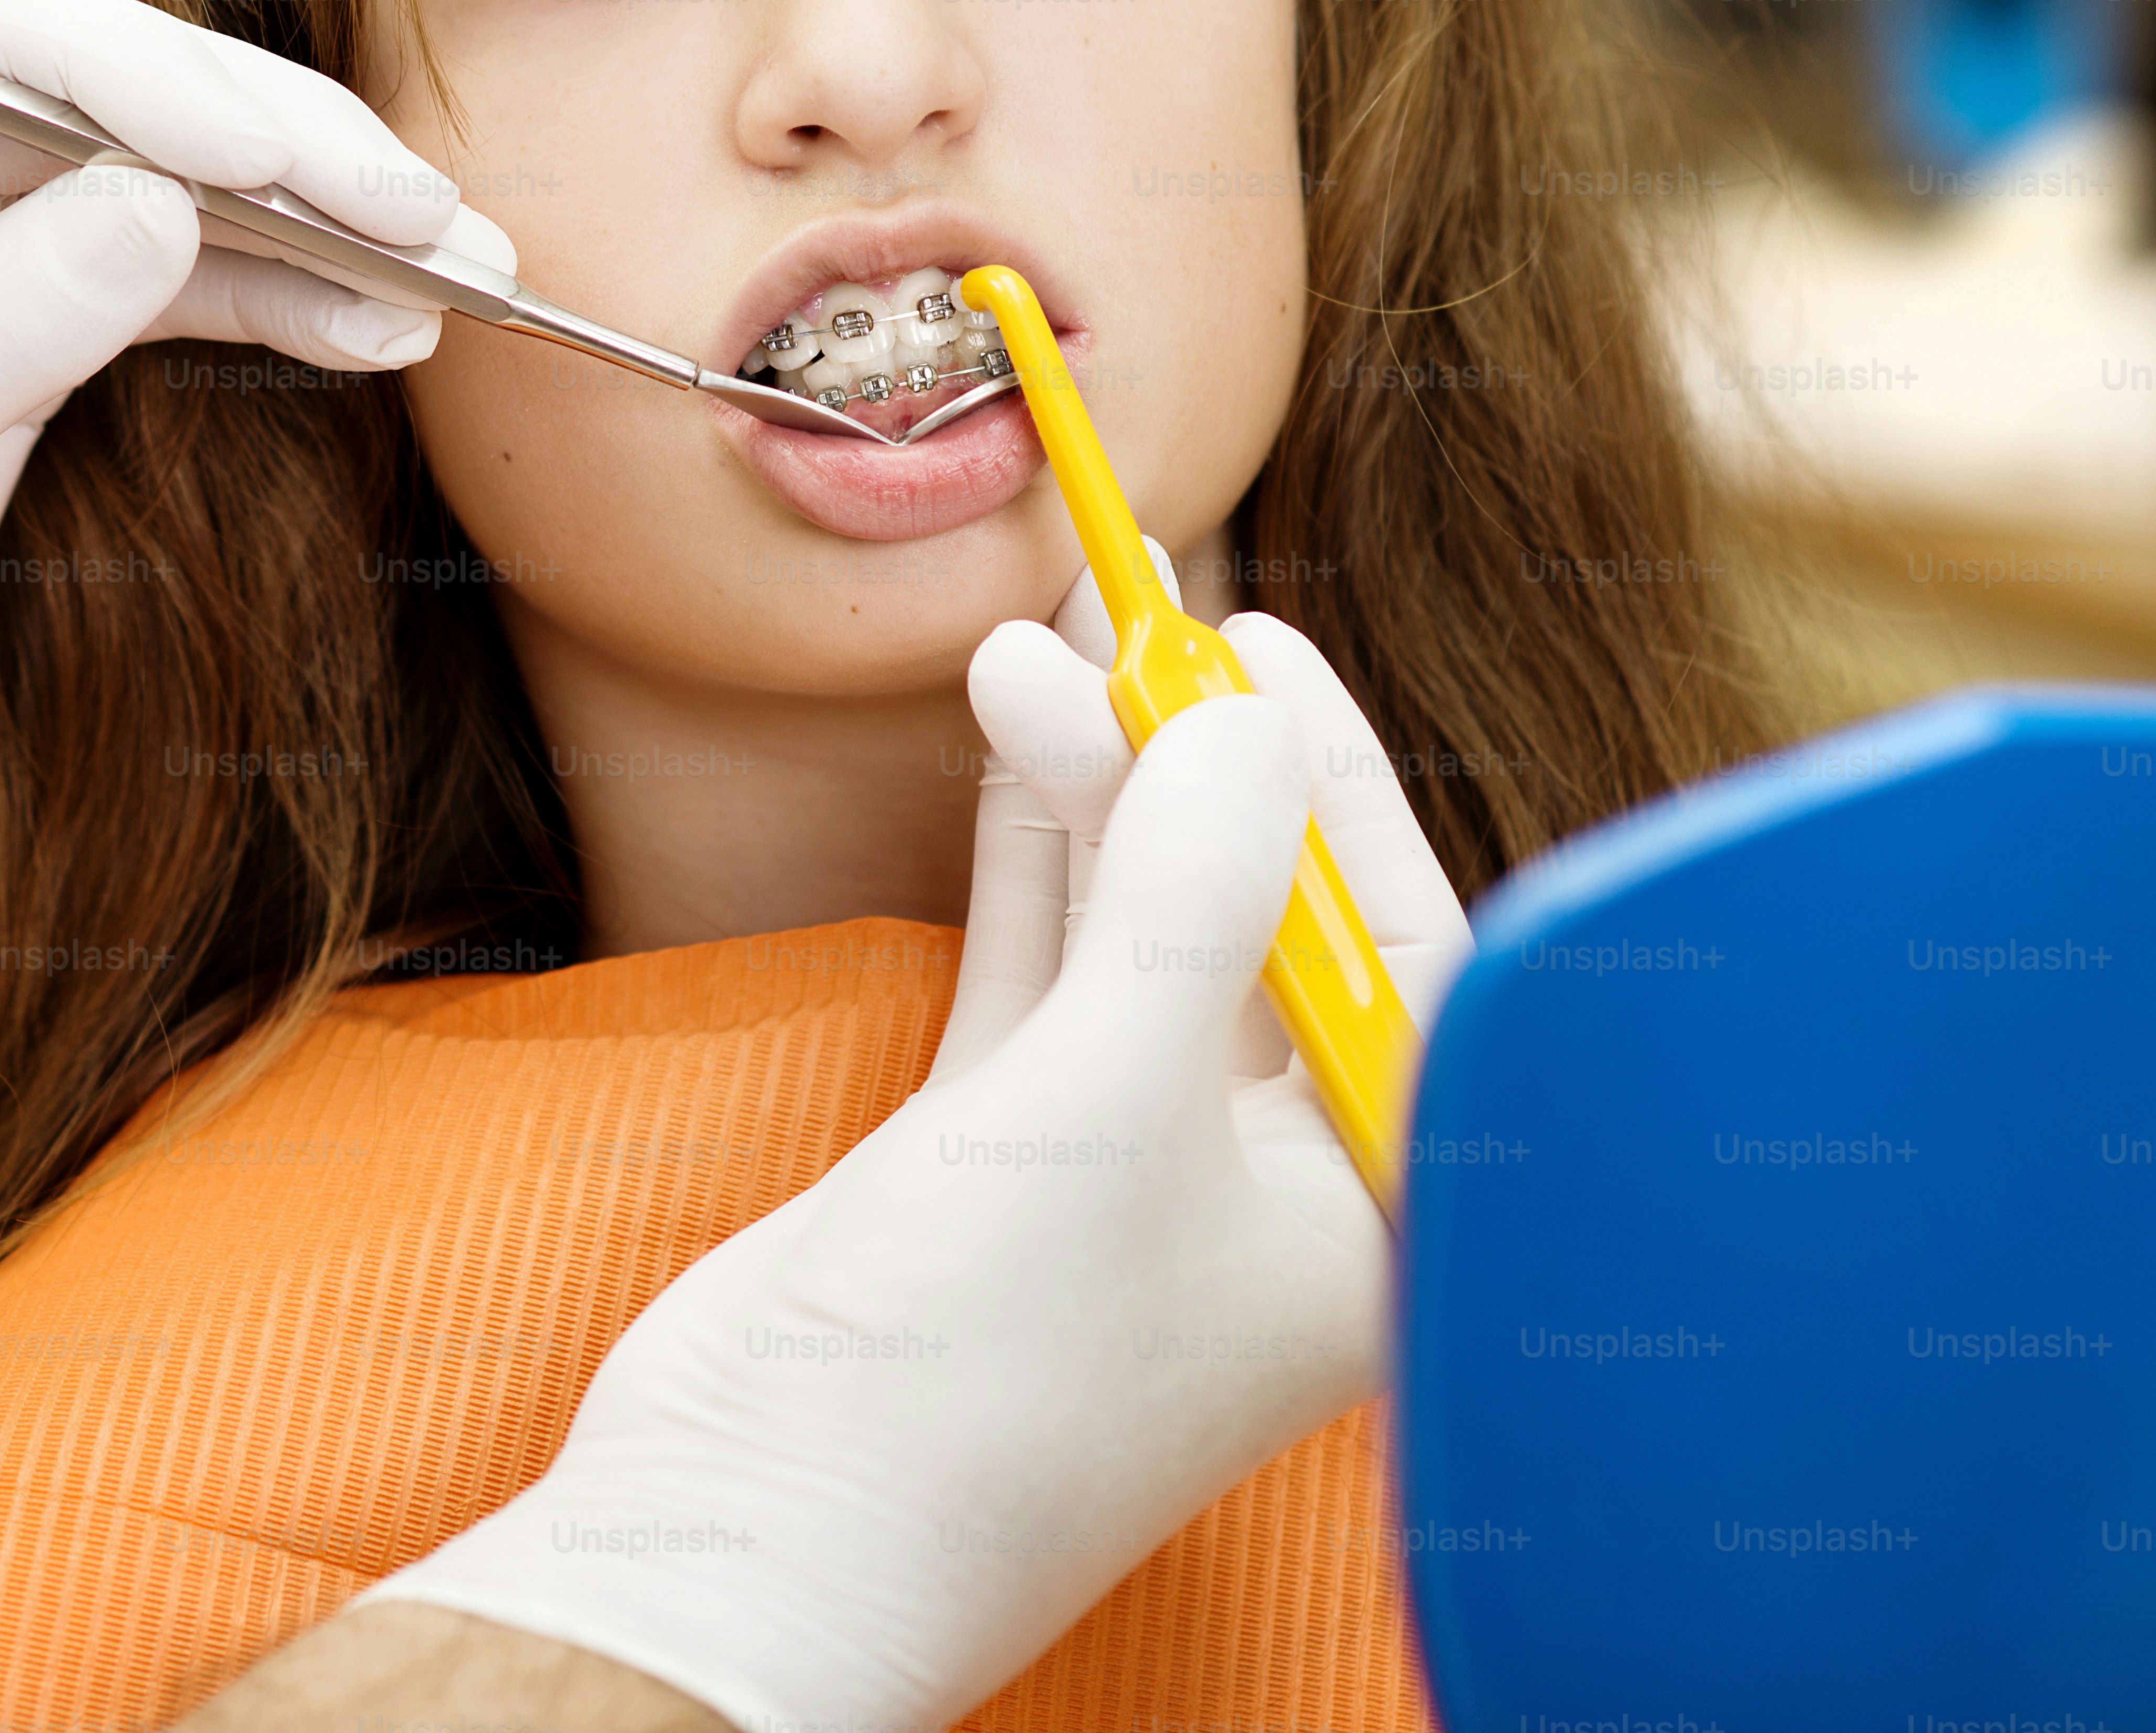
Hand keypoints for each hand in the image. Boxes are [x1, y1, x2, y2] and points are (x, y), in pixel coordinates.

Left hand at [0, 0, 504, 990]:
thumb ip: (2, 318)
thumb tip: (165, 204)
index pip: (0, 38)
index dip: (156, 76)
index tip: (280, 154)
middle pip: (106, 99)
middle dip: (278, 149)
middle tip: (433, 210)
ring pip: (154, 196)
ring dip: (305, 231)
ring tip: (459, 272)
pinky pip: (153, 295)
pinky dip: (264, 310)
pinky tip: (377, 332)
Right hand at [355, 601, 1473, 1732]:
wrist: (757, 1533)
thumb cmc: (978, 1368)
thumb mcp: (1110, 1098)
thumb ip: (1190, 888)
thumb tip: (1250, 708)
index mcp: (1364, 1224)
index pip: (1398, 957)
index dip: (1338, 791)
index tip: (1262, 650)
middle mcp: (1266, 1195)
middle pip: (1264, 927)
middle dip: (1199, 771)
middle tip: (1140, 622)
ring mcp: (1122, 1172)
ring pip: (1138, 931)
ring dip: (1095, 789)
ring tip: (1030, 643)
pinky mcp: (995, 1157)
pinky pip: (1041, 969)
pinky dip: (1027, 857)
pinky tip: (1007, 739)